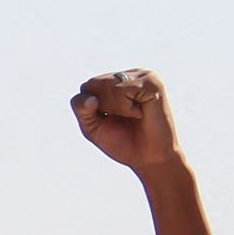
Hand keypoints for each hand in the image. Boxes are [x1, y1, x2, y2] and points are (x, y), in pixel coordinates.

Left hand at [71, 70, 185, 175]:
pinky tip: (141, 114)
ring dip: (116, 108)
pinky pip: (121, 90)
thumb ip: (80, 108)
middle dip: (103, 108)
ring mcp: (142, 76)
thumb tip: (90, 98)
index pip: (86, 87)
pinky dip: (126, 108)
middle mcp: (128, 75)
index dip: (91, 109)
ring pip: (107, 85)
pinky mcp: (152, 83)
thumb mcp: (91, 125)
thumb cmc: (122, 142)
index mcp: (114, 81)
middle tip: (125, 119)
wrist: (149, 159)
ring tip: (134, 115)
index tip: (111, 119)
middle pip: (93, 84)